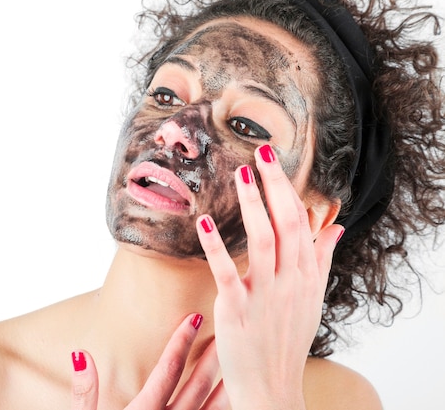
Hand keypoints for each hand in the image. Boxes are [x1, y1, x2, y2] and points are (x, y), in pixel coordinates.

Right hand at [70, 313, 229, 408]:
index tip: (195, 318)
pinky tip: (236, 400)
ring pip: (213, 409)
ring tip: (240, 362)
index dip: (181, 341)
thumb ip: (83, 393)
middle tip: (231, 329)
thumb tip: (80, 354)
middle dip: (214, 356)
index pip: (168, 370)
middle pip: (198, 385)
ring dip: (227, 384)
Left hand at [195, 145, 342, 408]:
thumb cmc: (288, 339)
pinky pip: (228, 272)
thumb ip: (320, 259)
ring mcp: (266, 294)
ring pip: (263, 240)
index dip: (287, 189)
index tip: (275, 161)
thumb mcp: (311, 298)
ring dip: (252, 205)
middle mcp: (290, 280)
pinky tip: (204, 223)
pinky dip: (216, 247)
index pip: (300, 222)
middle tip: (261, 151)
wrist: (272, 386)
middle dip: (274, 184)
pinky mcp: (238, 310)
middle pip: (286, 223)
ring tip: (240, 173)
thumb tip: (333, 227)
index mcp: (306, 275)